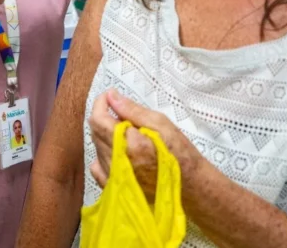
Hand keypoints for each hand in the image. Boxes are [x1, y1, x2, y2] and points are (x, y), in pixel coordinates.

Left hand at [88, 90, 202, 199]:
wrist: (192, 188)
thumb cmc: (181, 155)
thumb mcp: (162, 124)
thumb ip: (133, 110)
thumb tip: (112, 97)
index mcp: (129, 145)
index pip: (98, 120)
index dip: (100, 104)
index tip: (109, 97)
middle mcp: (116, 163)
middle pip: (95, 133)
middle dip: (104, 118)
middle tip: (124, 114)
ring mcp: (114, 178)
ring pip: (97, 148)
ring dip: (107, 136)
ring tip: (128, 135)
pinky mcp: (115, 189)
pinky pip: (97, 167)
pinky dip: (104, 155)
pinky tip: (119, 152)